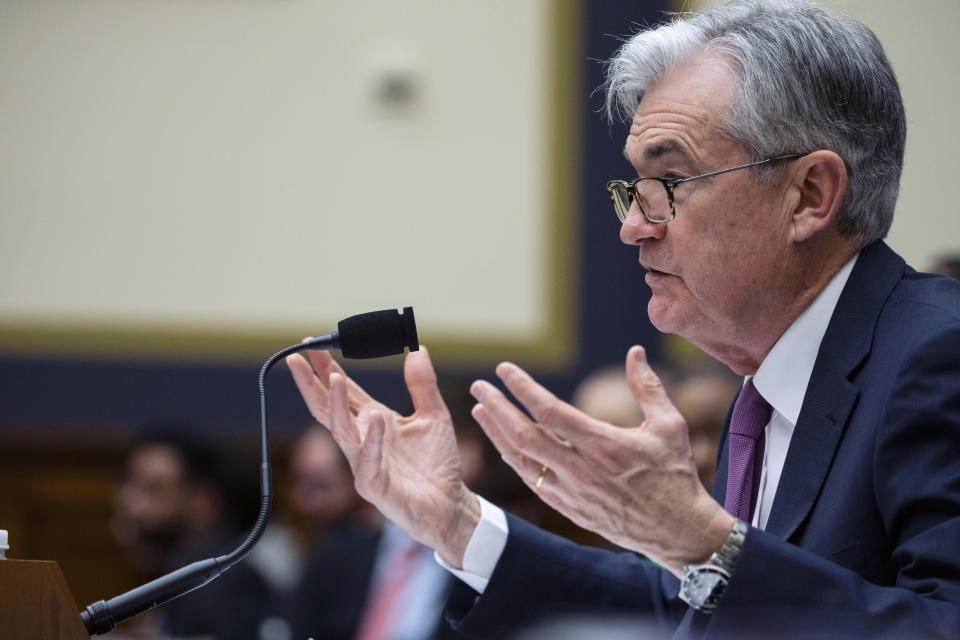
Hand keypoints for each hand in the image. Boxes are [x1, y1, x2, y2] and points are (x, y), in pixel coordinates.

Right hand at [286, 346, 479, 566]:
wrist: (450, 504)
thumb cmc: (438, 463)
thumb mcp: (435, 415)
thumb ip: (423, 384)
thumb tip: (418, 348)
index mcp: (373, 421)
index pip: (345, 390)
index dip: (327, 367)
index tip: (313, 343)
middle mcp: (362, 439)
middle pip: (329, 407)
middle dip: (312, 382)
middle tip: (298, 355)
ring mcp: (364, 462)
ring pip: (342, 431)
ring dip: (335, 404)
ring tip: (333, 377)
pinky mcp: (374, 485)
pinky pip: (368, 460)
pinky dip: (371, 438)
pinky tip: (374, 417)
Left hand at [469, 345, 733, 575]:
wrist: (677, 532)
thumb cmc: (675, 475)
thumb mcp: (669, 426)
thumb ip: (647, 387)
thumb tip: (635, 351)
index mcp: (603, 444)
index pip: (551, 411)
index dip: (523, 388)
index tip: (504, 369)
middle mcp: (581, 469)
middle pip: (525, 435)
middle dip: (497, 408)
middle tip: (478, 386)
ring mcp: (572, 492)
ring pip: (522, 461)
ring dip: (497, 434)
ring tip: (480, 411)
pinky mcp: (570, 509)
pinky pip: (533, 482)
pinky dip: (515, 460)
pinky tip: (503, 444)